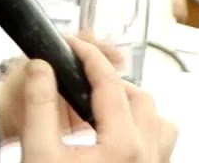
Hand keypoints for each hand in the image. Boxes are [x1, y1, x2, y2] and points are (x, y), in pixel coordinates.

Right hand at [19, 38, 176, 162]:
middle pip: (141, 99)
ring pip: (159, 123)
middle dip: (112, 81)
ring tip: (104, 104)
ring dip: (134, 106)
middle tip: (83, 76)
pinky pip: (160, 146)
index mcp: (123, 144)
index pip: (110, 83)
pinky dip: (145, 129)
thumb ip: (39, 106)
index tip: (74, 46)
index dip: (89, 56)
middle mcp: (146, 155)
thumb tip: (42, 67)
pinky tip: (119, 134)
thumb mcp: (38, 152)